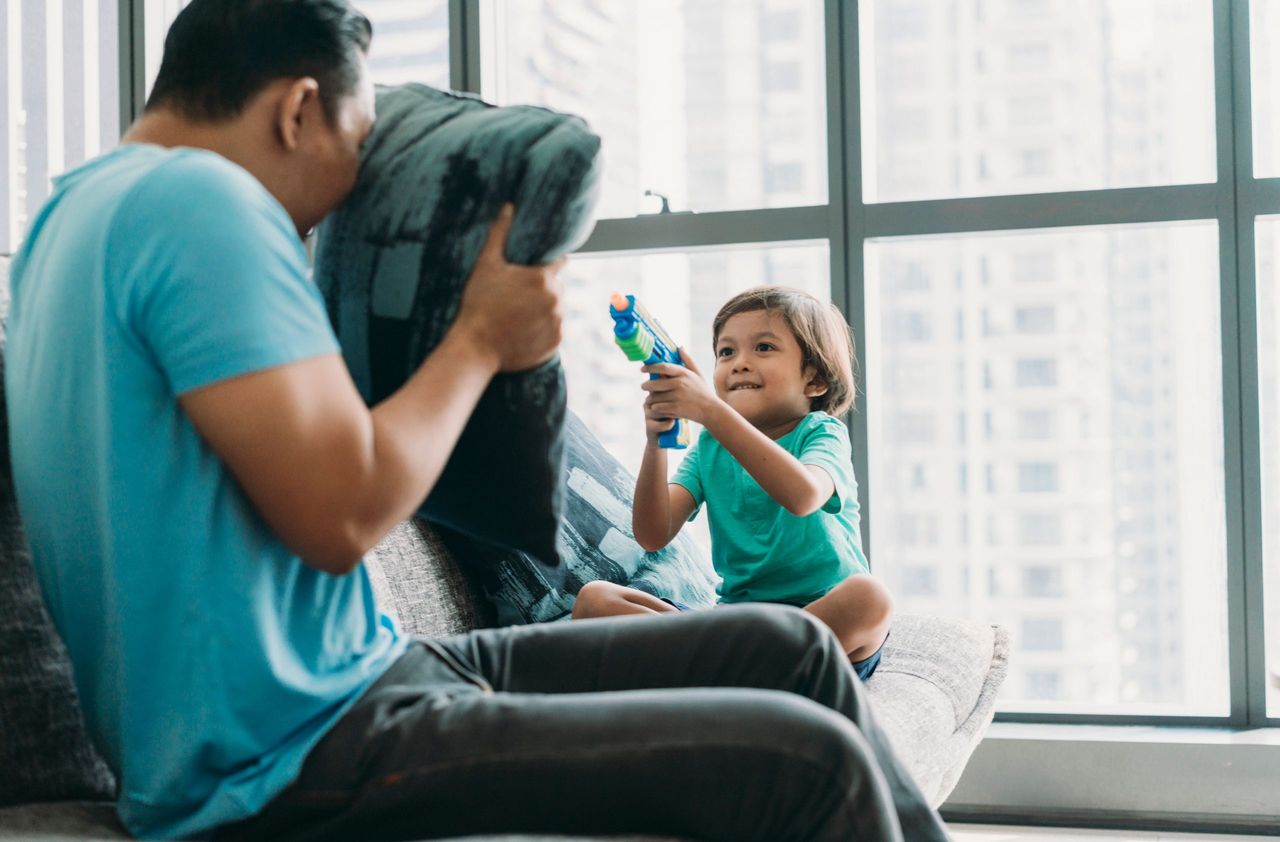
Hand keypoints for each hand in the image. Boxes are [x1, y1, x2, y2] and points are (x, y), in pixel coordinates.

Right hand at [453, 204, 564, 372]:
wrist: (475, 348)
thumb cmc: (478, 304)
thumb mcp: (486, 265)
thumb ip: (500, 234)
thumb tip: (509, 206)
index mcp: (543, 278)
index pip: (559, 263)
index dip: (548, 264)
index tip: (537, 268)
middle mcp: (556, 300)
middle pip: (556, 287)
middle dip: (542, 289)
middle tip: (518, 297)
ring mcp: (557, 323)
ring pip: (556, 309)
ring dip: (544, 310)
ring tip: (518, 315)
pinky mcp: (555, 343)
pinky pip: (554, 331)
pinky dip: (544, 330)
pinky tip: (523, 330)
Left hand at [641, 349, 722, 438]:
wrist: (711, 410)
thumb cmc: (703, 391)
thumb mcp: (697, 374)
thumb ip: (688, 360)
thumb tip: (680, 347)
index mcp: (684, 373)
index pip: (663, 367)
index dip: (650, 367)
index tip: (642, 369)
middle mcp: (680, 384)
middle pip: (654, 383)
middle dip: (646, 385)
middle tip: (644, 386)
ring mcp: (677, 397)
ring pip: (655, 397)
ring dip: (650, 398)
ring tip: (650, 399)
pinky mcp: (676, 409)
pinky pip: (658, 407)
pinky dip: (655, 408)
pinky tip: (657, 407)